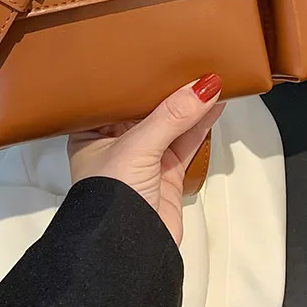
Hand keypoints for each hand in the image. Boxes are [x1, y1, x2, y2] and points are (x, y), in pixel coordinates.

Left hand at [67, 74, 224, 244]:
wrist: (128, 255)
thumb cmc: (111, 197)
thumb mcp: (137, 148)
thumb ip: (172, 116)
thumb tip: (205, 86)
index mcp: (91, 132)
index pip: (116, 95)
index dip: (137, 75)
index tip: (159, 51)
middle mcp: (115, 143)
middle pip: (146, 107)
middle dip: (168, 87)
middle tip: (191, 58)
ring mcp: (144, 160)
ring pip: (171, 123)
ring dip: (191, 104)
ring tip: (212, 76)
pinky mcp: (167, 174)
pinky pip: (186, 141)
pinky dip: (201, 123)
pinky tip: (215, 103)